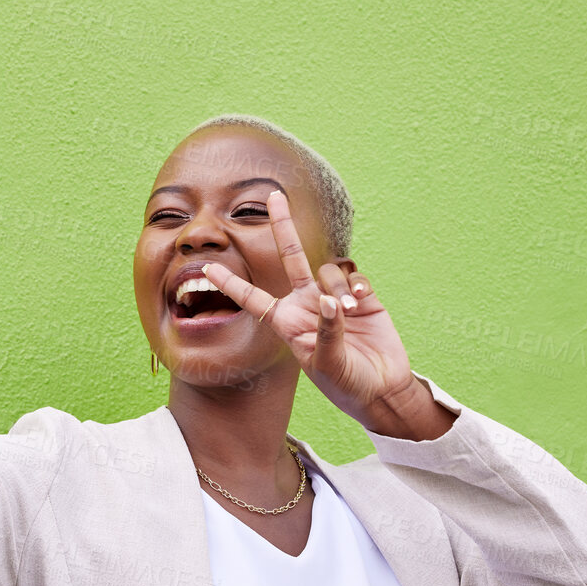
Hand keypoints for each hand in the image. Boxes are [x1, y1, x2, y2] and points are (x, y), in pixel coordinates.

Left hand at [199, 189, 427, 430]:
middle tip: (274, 196)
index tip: (206, 268)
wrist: (380, 389)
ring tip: (350, 312)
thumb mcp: (327, 364)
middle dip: (283, 226)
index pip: (253, 298)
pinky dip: (356, 286)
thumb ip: (326, 332)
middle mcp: (306, 303)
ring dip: (338, 286)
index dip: (231, 284)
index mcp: (287, 321)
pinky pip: (354, 277)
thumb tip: (330, 300)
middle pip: (290, 257)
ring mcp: (333, 298)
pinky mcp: (362, 297)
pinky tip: (361, 302)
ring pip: (328, 271)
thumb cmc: (345, 384)